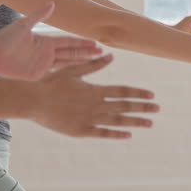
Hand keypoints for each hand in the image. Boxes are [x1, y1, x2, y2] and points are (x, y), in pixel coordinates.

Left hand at [0, 2, 101, 79]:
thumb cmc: (5, 37)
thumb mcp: (23, 25)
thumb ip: (38, 15)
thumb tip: (53, 2)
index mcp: (45, 41)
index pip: (68, 42)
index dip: (82, 43)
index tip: (96, 42)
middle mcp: (46, 52)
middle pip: (71, 53)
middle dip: (87, 53)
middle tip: (103, 52)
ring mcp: (42, 64)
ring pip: (66, 64)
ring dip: (80, 63)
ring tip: (95, 62)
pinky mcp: (37, 74)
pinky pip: (54, 74)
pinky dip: (66, 74)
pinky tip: (76, 75)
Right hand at [31, 55, 158, 138]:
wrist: (34, 100)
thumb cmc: (51, 83)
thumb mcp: (72, 70)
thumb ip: (93, 65)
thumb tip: (110, 56)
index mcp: (94, 90)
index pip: (122, 91)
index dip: (138, 93)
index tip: (152, 96)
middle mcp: (95, 105)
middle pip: (125, 106)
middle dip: (143, 108)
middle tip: (157, 109)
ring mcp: (89, 119)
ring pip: (117, 121)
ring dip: (134, 122)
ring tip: (149, 124)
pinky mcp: (81, 130)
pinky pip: (103, 133)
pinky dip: (116, 134)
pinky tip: (128, 134)